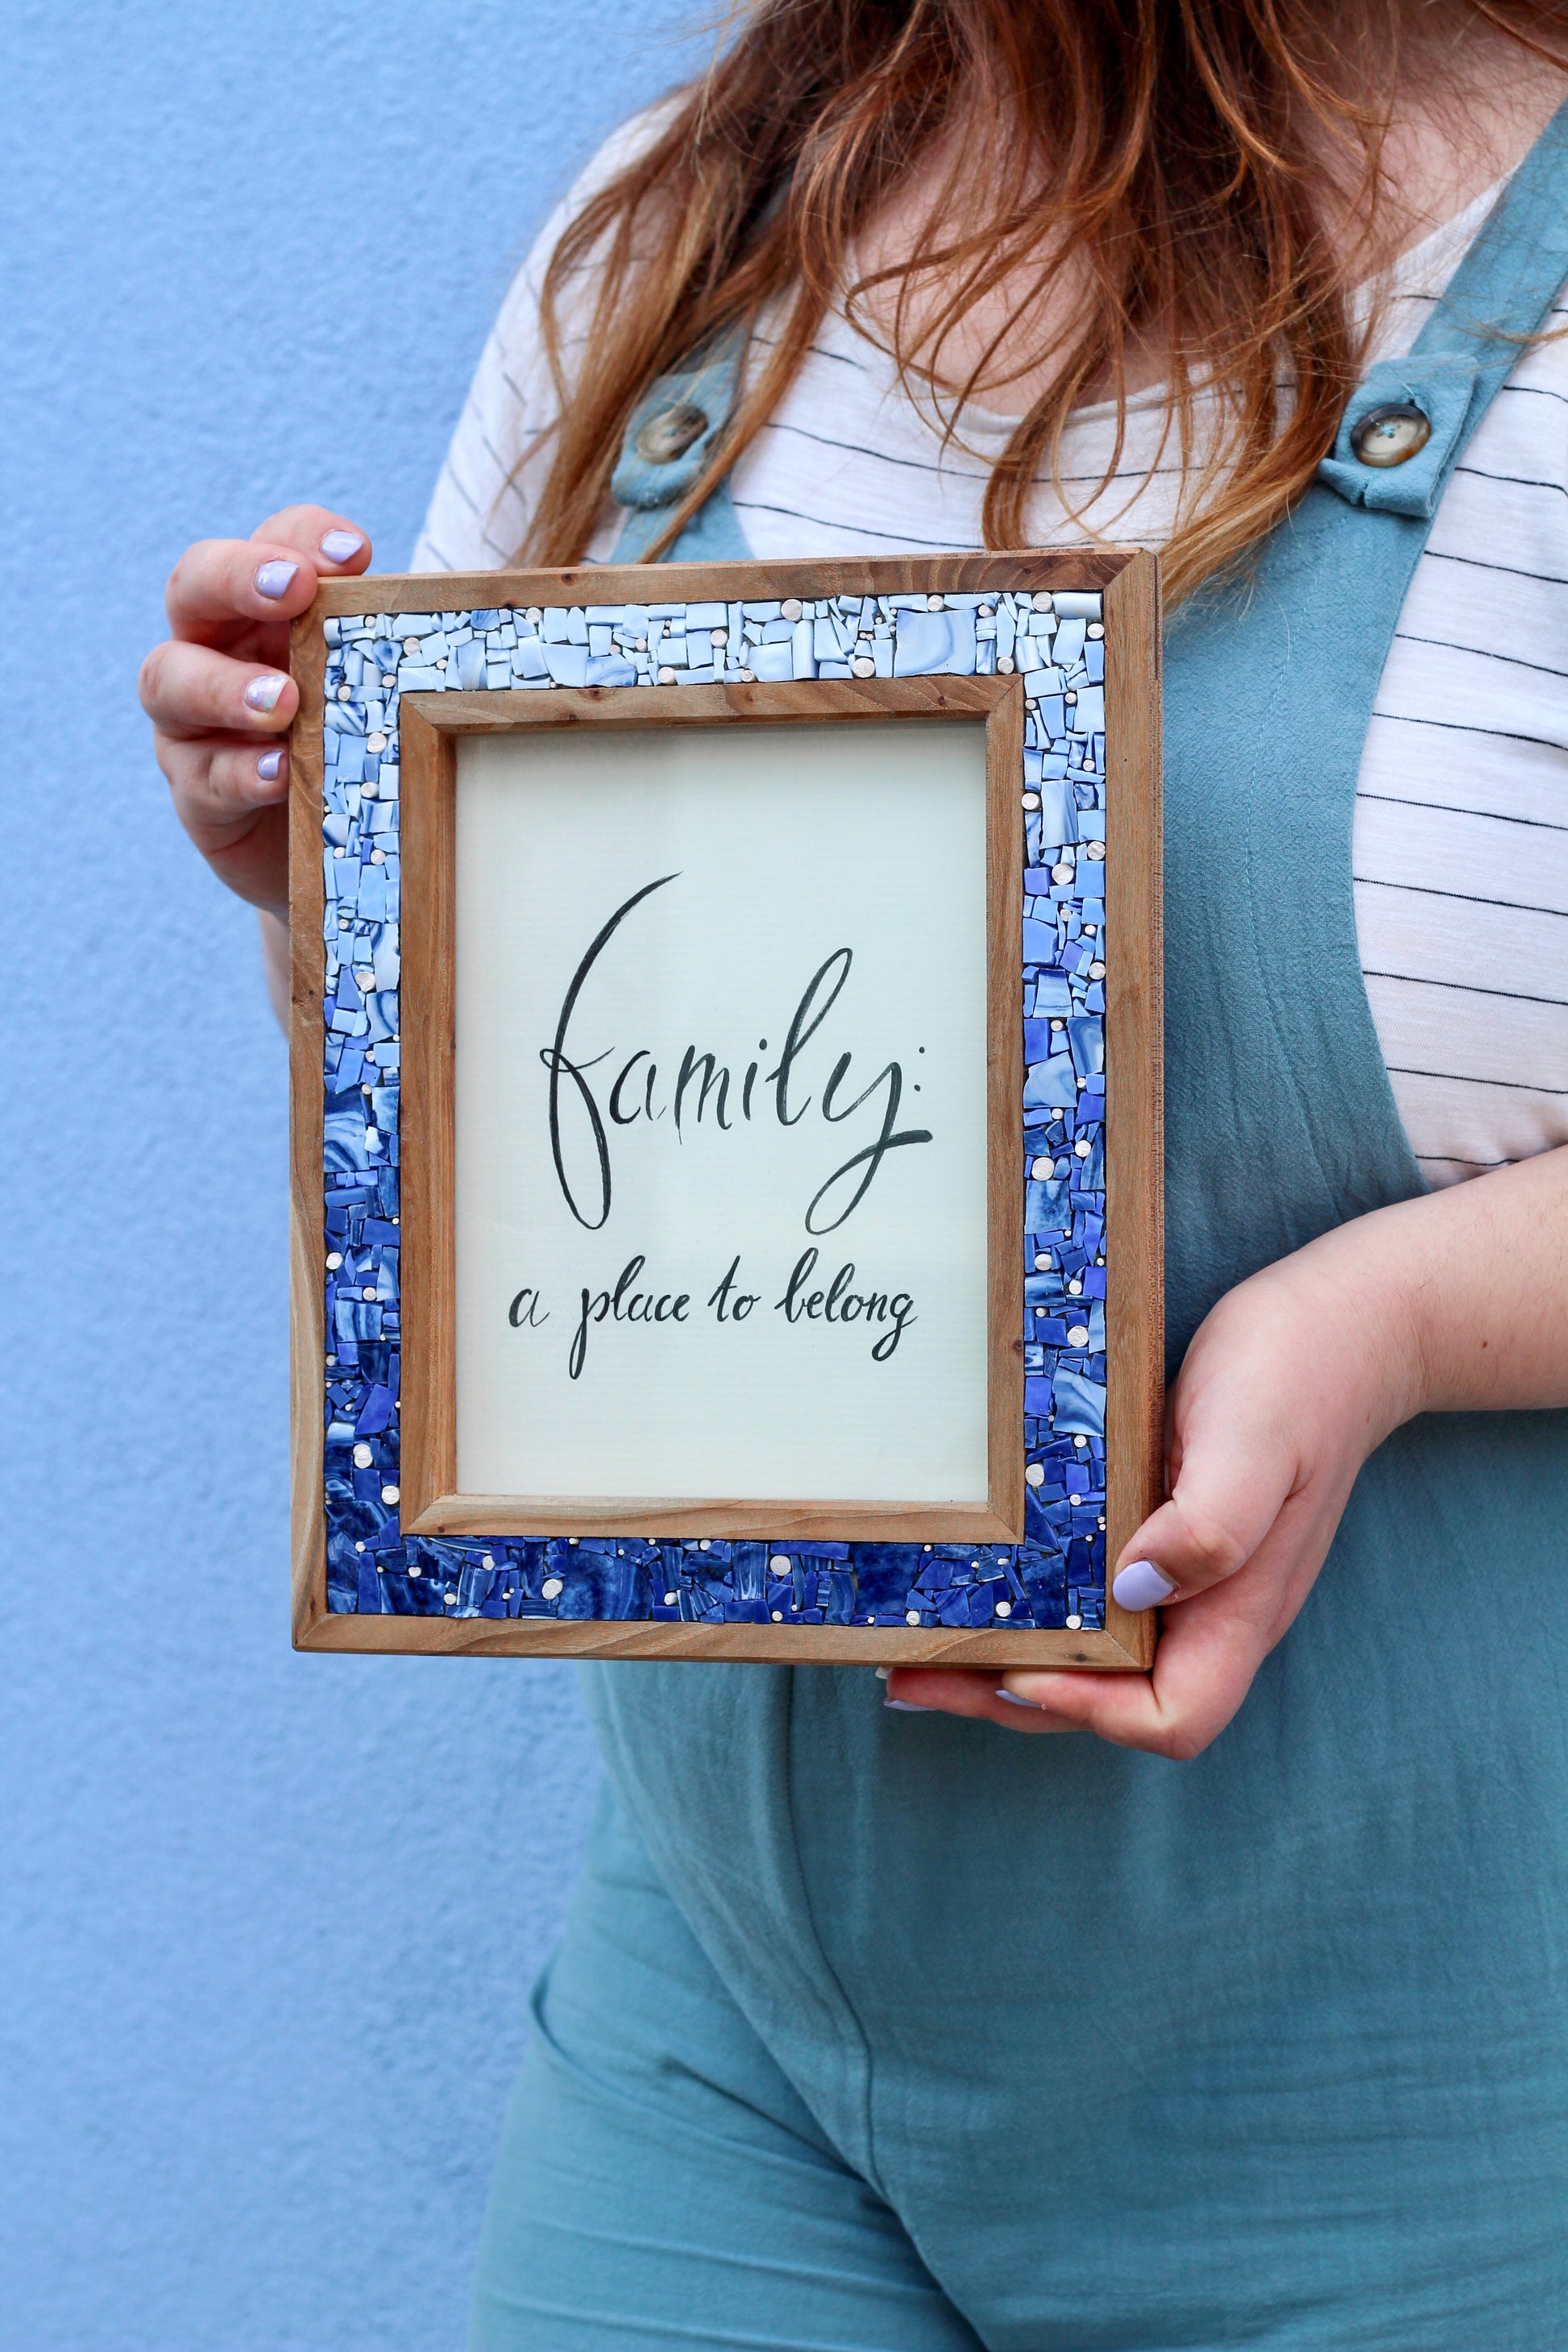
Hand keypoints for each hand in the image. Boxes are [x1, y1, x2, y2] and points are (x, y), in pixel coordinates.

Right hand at [139, 507, 371, 916]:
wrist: (342, 858)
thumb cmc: (368, 753)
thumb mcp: (387, 696)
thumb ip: (404, 654)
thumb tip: (494, 615)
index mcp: (267, 608)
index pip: (274, 543)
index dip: (304, 536)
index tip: (356, 551)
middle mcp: (215, 648)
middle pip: (193, 585)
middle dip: (239, 577)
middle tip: (292, 588)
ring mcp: (192, 720)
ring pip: (169, 679)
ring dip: (226, 685)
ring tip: (282, 701)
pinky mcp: (196, 793)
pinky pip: (202, 776)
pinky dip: (240, 772)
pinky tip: (280, 773)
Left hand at [887, 1213, 1426, 1756]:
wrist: (1346, 1326)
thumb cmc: (1301, 1372)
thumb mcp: (1256, 1435)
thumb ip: (1209, 1524)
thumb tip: (1134, 1590)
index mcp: (1240, 1607)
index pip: (1172, 1716)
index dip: (1090, 1711)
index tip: (1014, 1668)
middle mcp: (1211, 1614)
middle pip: (1110, 1703)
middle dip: (1006, 1697)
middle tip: (908, 1674)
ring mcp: (1186, 1584)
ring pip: (1093, 1660)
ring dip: (1002, 1662)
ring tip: (909, 1648)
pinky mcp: (1160, 1541)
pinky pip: (1091, 1602)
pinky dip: (1031, 1609)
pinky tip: (974, 1584)